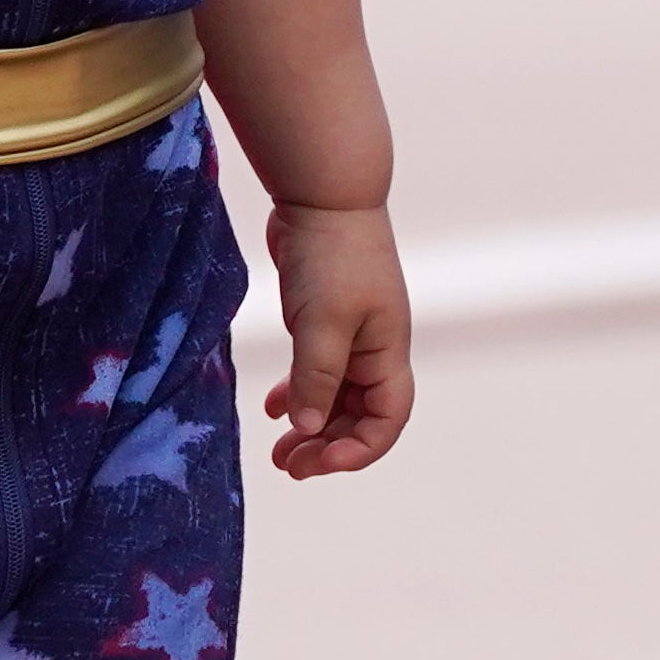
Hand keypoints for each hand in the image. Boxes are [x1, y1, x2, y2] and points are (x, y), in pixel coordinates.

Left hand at [256, 199, 414, 475]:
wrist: (322, 194)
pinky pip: (316, 371)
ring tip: (279, 451)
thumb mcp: (323, 322)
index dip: (357, 450)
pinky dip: (298, 394)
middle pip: (359, 416)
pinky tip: (272, 407)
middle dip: (327, 446)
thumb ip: (317, 378)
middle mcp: (374, 349)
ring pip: (335, 397)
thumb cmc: (333, 254)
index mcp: (387, 352)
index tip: (316, 462)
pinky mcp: (324, 319)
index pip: (387, 420)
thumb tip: (309, 430)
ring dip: (310, 426)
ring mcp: (350, 334)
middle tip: (287, 466)